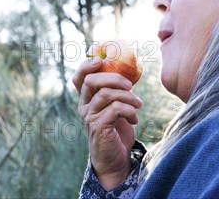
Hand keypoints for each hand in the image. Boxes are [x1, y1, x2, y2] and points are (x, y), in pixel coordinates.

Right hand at [72, 56, 142, 190]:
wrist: (116, 159)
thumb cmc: (117, 130)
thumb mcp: (116, 107)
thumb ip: (117, 91)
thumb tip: (130, 71)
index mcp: (87, 98)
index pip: (79, 77)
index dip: (87, 65)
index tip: (101, 60)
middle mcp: (84, 106)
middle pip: (91, 81)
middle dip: (113, 78)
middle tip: (130, 85)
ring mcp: (90, 117)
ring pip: (106, 94)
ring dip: (128, 96)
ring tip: (139, 104)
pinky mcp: (99, 127)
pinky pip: (115, 109)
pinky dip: (129, 110)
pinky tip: (135, 119)